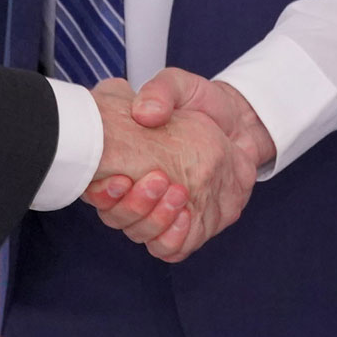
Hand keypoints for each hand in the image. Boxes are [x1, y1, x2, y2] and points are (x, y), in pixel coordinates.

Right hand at [84, 77, 258, 261]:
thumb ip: (160, 92)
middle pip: (116, 217)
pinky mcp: (190, 226)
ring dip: (155, 220)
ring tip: (178, 193)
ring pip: (141, 235)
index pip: (95, 188)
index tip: (120, 178)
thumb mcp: (179, 86)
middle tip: (158, 180)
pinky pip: (171, 249)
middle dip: (132, 205)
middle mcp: (136, 191)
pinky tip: (186, 215)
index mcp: (122, 159)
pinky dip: (174, 238)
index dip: (100, 192)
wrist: (240, 123)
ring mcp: (162, 212)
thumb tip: (145, 113)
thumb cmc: (202, 103)